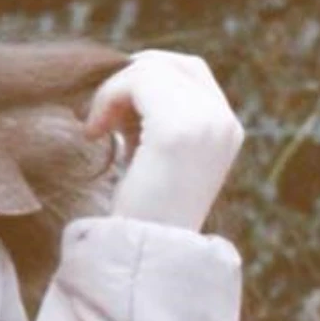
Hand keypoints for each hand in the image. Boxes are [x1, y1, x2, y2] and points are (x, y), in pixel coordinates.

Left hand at [84, 50, 242, 231]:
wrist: (143, 256)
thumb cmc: (141, 213)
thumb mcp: (157, 157)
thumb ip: (156, 119)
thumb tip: (128, 77)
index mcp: (226, 130)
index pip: (190, 72)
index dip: (146, 80)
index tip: (115, 113)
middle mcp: (224, 123)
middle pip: (172, 64)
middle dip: (129, 80)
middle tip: (101, 118)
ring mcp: (207, 124)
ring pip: (150, 68)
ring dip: (112, 90)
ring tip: (96, 128)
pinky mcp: (178, 130)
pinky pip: (138, 79)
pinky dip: (107, 97)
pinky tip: (93, 132)